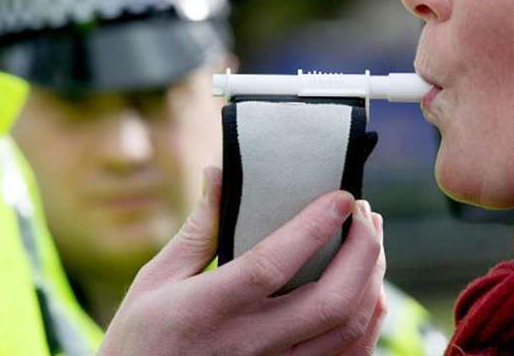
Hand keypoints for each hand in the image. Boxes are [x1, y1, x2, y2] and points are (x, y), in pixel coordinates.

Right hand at [98, 167, 385, 355]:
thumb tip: (219, 174)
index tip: (342, 196)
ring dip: (371, 279)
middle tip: (363, 211)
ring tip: (371, 238)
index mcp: (211, 308)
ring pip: (347, 329)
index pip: (273, 264)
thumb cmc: (142, 336)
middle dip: (362, 250)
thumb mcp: (156, 279)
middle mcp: (250, 342)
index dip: (314, 227)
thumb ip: (197, 228)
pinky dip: (368, 319)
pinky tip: (368, 287)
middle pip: (330, 301)